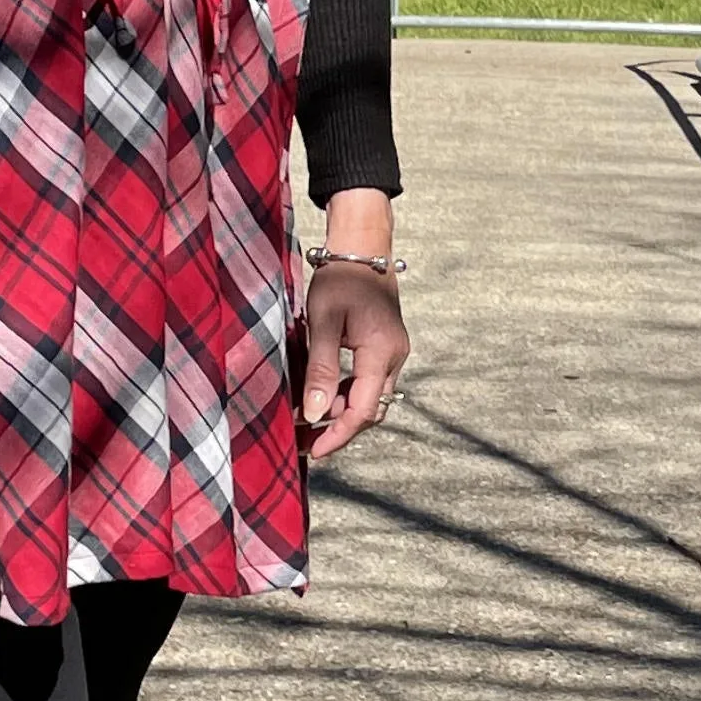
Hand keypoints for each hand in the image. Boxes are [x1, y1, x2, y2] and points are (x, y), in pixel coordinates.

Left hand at [299, 251, 407, 463]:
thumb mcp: (322, 323)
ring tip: (308, 422)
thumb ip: (320, 370)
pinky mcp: (387, 347)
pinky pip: (370, 382)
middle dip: (340, 430)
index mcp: (381, 353)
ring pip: (371, 398)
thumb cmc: (339, 280)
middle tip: (305, 442)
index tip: (313, 451)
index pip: (363, 410)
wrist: (362, 249)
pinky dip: (348, 394)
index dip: (338, 435)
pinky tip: (323, 397)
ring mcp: (394, 352)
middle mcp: (395, 357)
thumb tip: (314, 414)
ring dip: (343, 413)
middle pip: (371, 410)